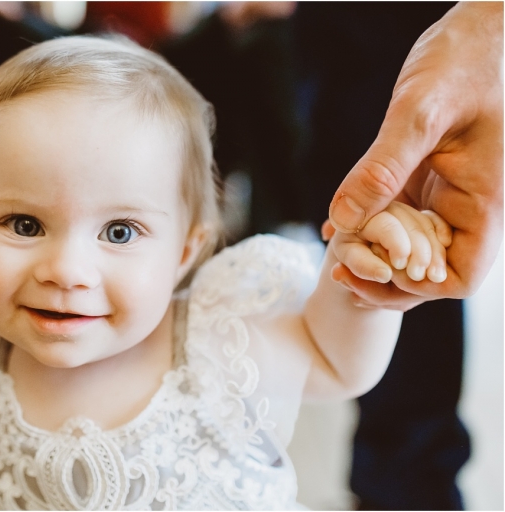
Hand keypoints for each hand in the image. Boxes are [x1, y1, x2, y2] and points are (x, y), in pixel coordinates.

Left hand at [328, 2, 502, 299]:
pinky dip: (367, 225)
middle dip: (383, 274)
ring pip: (408, 245)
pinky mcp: (424, 179)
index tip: (366, 270)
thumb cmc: (466, 60)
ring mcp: (445, 195)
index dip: (414, 288)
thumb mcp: (421, 111)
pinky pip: (395, 216)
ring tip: (334, 245)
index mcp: (485, 203)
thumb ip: (382, 166)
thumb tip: (342, 219)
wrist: (479, 31)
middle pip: (428, 270)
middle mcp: (467, 207)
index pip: (460, 277)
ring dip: (371, 252)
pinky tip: (334, 223)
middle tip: (337, 265)